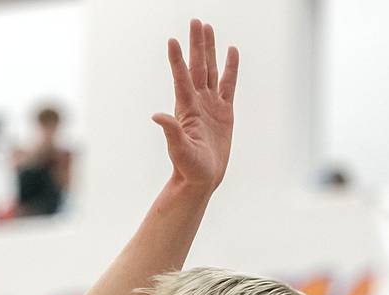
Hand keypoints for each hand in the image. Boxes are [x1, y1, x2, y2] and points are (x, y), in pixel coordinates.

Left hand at [153, 19, 237, 190]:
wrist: (201, 179)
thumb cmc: (188, 168)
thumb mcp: (179, 150)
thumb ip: (171, 132)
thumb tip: (157, 116)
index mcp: (186, 109)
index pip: (182, 78)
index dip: (177, 60)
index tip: (172, 40)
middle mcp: (197, 102)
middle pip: (197, 66)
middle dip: (196, 44)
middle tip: (196, 21)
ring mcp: (211, 105)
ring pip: (211, 70)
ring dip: (209, 49)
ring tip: (208, 28)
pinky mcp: (224, 112)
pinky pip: (229, 85)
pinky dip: (231, 68)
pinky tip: (231, 51)